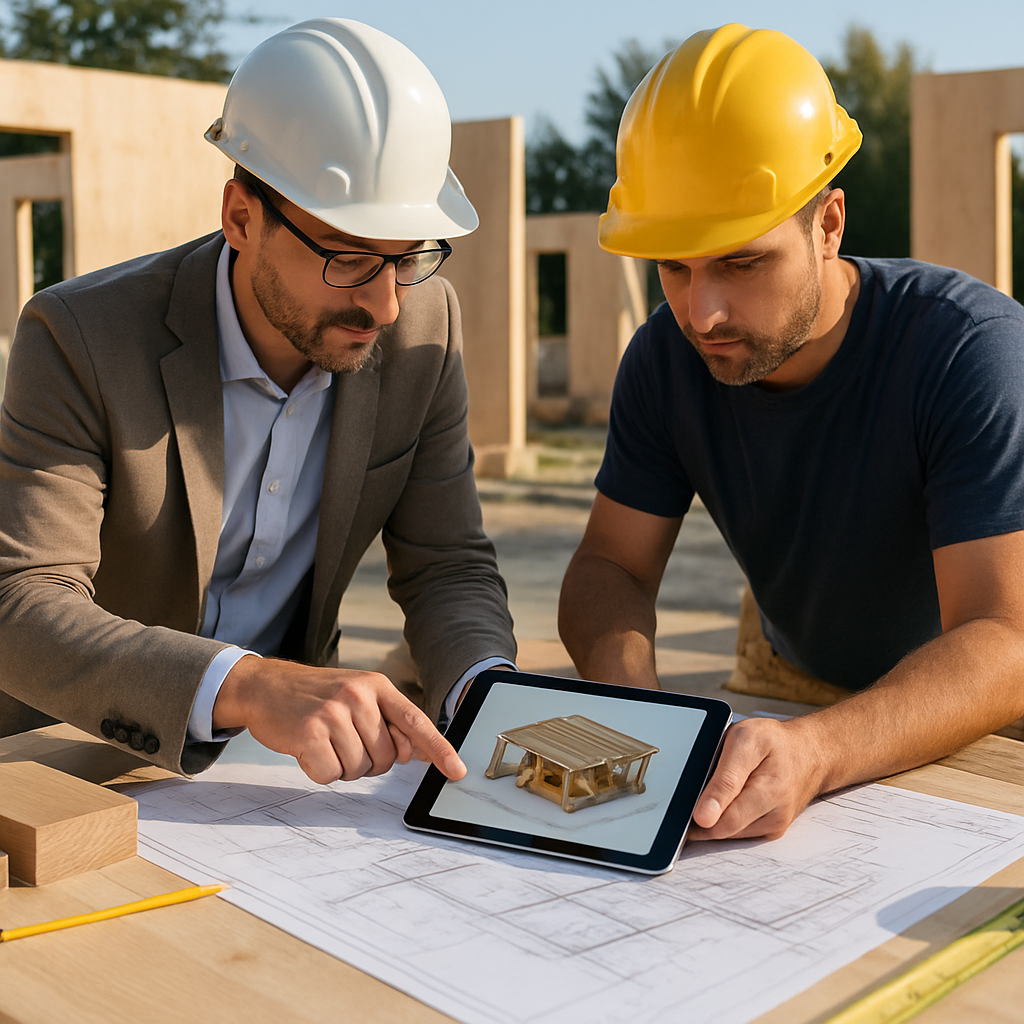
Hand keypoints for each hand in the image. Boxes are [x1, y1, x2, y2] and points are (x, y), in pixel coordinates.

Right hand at [213, 656, 466, 785]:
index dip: (439, 749)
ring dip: (342, 766)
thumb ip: (387, 721)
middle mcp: (358, 696)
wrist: (265, 686)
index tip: (457, 771)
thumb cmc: (316, 695)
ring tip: (325, 742)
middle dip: (369, 761)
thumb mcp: (357, 695)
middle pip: (386, 757)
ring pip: (359, 769)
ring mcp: (332, 713)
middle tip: (345, 742)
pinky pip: (330, 775)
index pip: (416, 721)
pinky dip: (320, 771)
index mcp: (376, 685)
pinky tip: (308, 749)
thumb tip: (416, 753)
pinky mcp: (309, 733)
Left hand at [688, 717, 826, 840]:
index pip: (724, 821)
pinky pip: (738, 831)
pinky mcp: (772, 831)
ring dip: (716, 814)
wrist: (809, 753)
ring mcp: (775, 826)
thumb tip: (703, 817)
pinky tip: (732, 797)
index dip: (698, 816)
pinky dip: (727, 816)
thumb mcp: (744, 741)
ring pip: (728, 832)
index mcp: (769, 790)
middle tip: (702, 785)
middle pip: (723, 829)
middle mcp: (775, 815)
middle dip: (705, 811)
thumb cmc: (774, 742)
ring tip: (722, 786)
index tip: (685, 809)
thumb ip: (724, 780)